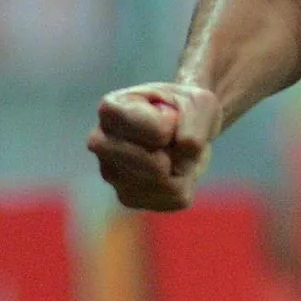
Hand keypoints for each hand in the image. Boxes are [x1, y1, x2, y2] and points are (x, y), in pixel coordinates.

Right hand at [88, 82, 222, 210]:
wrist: (181, 126)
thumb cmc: (184, 109)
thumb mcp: (200, 102)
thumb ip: (194, 124)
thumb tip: (181, 155)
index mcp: (111, 109)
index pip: (155, 131)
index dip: (174, 126)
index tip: (170, 116)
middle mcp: (100, 142)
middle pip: (154, 165)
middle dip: (177, 153)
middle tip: (172, 138)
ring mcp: (110, 173)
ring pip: (163, 183)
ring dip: (182, 167)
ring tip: (173, 151)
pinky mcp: (126, 198)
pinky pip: (173, 198)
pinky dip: (184, 183)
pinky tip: (171, 169)